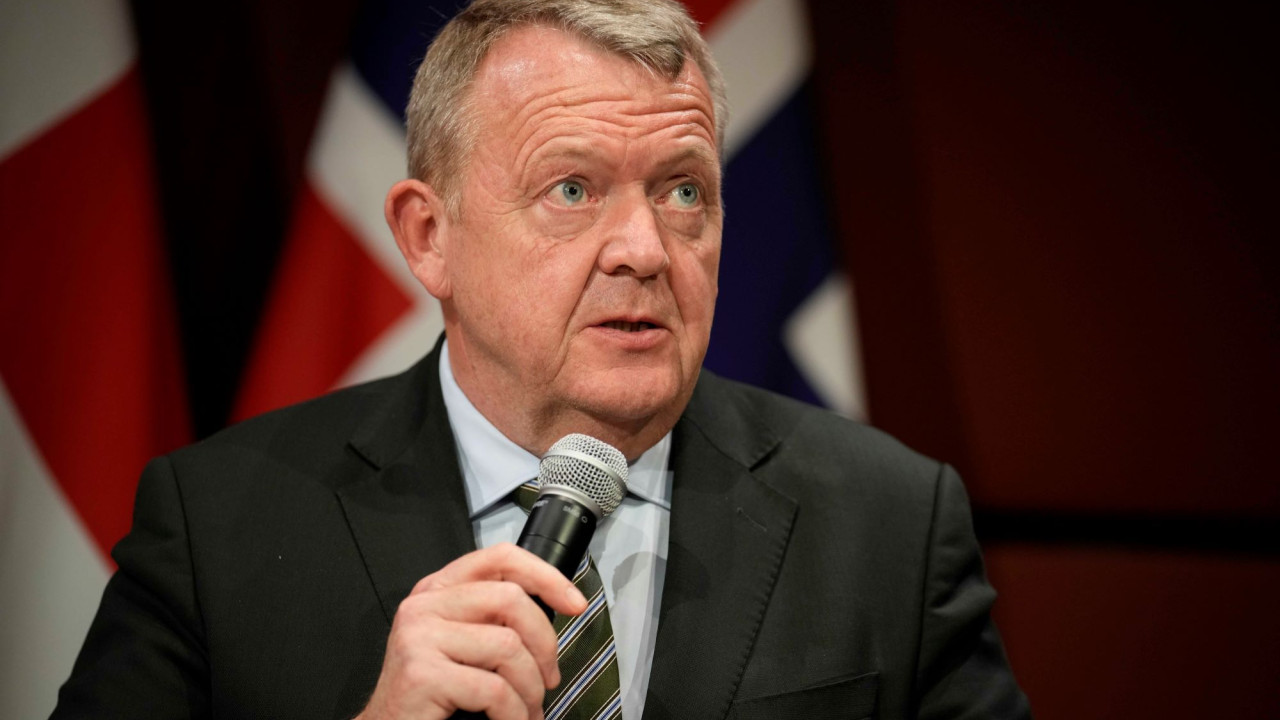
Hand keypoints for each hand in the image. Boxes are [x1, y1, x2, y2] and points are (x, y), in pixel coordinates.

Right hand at [355, 542, 587, 719]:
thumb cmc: (432, 694)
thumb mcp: (462, 643)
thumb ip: (492, 619)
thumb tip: (554, 610)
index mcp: (438, 590)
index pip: (500, 558)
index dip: (546, 576)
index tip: (575, 603)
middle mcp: (424, 605)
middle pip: (511, 599)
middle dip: (544, 645)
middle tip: (548, 678)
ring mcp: (419, 636)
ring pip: (507, 647)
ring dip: (530, 688)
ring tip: (527, 709)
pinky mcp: (422, 673)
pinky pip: (492, 689)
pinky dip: (513, 712)